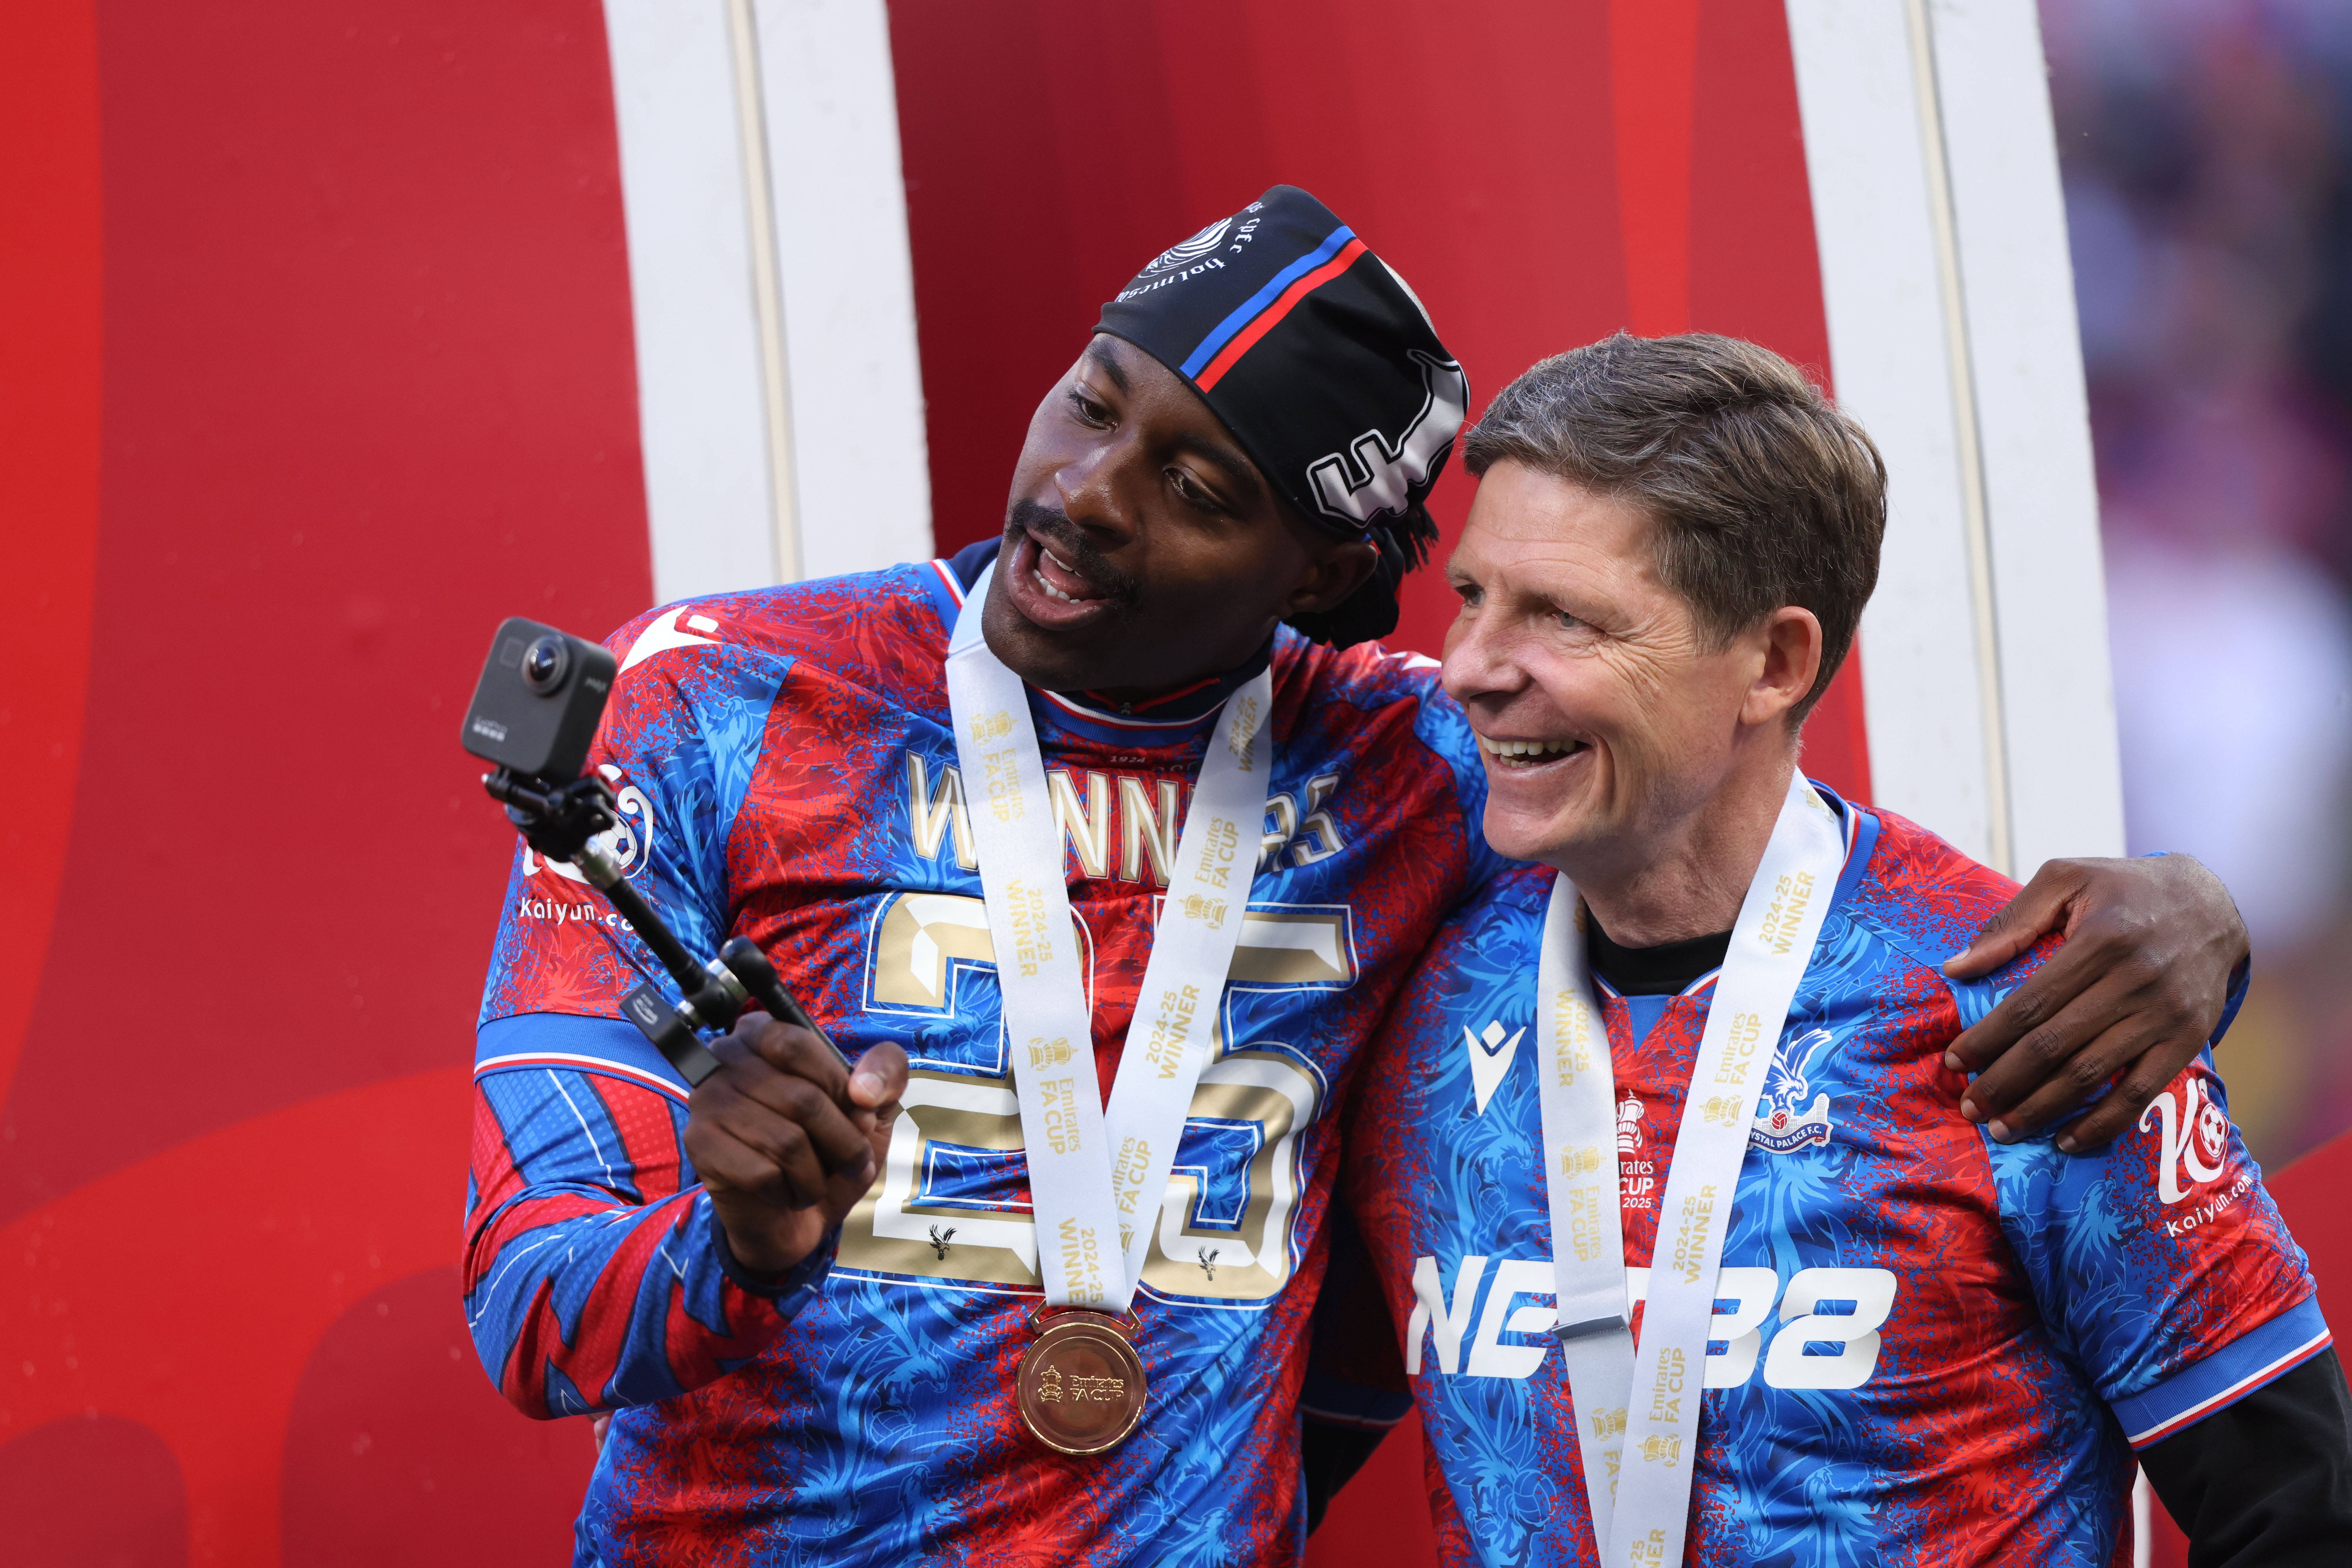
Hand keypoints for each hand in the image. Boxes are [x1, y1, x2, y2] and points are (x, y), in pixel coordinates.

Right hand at [682, 1012, 906, 1278]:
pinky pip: (762, 1173)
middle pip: (801, 1098)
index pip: (799, 1044)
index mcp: (762, 1032)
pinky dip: (789, 1192)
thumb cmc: (830, 1148)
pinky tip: (785, 1192)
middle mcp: (725, 1058)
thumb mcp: (874, 1104)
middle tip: (854, 1162)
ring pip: (786, 1141)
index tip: (861, 1114)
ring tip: (818, 1181)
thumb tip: (863, 1090)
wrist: (794, 1217)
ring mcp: (708, 1103)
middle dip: (843, 1142)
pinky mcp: (700, 1147)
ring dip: (818, 1175)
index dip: (839, 1085)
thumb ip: (886, 1072)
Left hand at [1942, 855, 2246, 1152]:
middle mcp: (2135, 981)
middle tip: (1969, 1107)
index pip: (2029, 1004)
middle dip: (2005, 1083)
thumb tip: (1956, 968)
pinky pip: (2140, 1094)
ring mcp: (2165, 1016)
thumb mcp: (2066, 878)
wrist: (2212, 904)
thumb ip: (2010, 922)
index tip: (1954, 1063)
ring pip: (2091, 1075)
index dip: (1987, 1039)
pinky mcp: (2188, 1041)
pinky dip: (2103, 1123)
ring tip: (2002, 1130)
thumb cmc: (2124, 889)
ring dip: (2042, 1109)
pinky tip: (2066, 1142)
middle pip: (2054, 1046)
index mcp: (2100, 941)